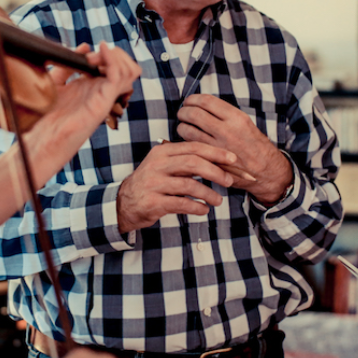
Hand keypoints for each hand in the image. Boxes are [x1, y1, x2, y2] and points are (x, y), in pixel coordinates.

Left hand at [25, 43, 139, 188]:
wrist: (42, 140)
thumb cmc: (47, 118)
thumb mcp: (55, 82)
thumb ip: (68, 64)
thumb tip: (85, 46)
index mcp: (93, 88)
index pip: (115, 66)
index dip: (104, 53)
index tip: (86, 53)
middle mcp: (102, 92)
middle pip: (127, 67)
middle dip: (112, 53)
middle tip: (92, 56)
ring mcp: (105, 98)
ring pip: (130, 71)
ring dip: (116, 56)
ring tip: (97, 56)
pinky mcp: (103, 102)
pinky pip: (119, 78)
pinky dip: (113, 60)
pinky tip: (101, 51)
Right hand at [116, 140, 233, 232]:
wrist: (124, 203)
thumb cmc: (153, 184)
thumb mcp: (165, 167)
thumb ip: (187, 162)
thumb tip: (220, 163)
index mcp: (163, 152)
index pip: (193, 147)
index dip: (215, 152)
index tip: (233, 159)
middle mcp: (157, 165)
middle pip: (193, 163)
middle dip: (216, 171)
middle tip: (230, 181)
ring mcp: (154, 183)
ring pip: (189, 184)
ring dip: (208, 193)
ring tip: (218, 200)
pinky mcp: (153, 202)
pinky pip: (181, 203)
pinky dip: (197, 207)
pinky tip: (204, 210)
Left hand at [176, 94, 291, 205]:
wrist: (266, 170)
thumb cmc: (254, 145)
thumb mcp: (245, 123)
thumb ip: (224, 114)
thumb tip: (201, 105)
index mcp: (236, 117)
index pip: (206, 101)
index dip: (193, 99)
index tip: (189, 102)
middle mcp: (227, 130)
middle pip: (193, 113)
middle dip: (183, 112)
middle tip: (182, 113)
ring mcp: (218, 146)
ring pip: (188, 130)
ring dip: (181, 126)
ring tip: (183, 126)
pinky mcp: (212, 160)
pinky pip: (191, 147)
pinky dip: (185, 141)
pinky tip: (188, 140)